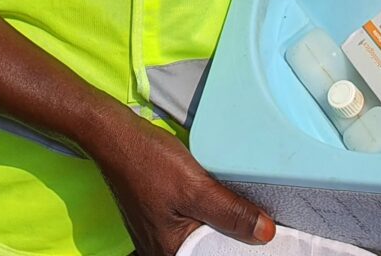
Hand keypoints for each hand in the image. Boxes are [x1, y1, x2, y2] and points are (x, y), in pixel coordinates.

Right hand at [89, 112, 274, 254]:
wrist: (114, 135)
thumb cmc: (149, 160)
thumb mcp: (195, 186)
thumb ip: (230, 212)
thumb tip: (266, 234)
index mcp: (168, 252)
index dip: (240, 249)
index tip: (265, 237)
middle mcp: (160, 251)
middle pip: (207, 252)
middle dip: (231, 239)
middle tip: (258, 223)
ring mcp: (156, 235)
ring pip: (199, 239)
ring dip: (220, 227)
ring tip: (243, 213)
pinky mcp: (157, 219)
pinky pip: (189, 227)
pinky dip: (206, 218)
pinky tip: (218, 204)